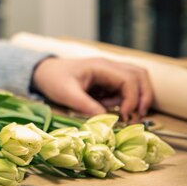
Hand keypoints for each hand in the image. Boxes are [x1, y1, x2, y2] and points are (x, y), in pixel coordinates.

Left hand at [31, 57, 153, 120]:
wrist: (43, 72)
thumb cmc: (54, 79)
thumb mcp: (67, 94)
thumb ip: (86, 105)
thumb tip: (107, 118)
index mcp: (100, 66)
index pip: (129, 79)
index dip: (132, 99)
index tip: (123, 115)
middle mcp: (109, 66)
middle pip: (140, 75)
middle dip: (143, 97)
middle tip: (135, 116)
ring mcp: (109, 72)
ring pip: (136, 80)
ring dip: (135, 98)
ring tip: (121, 112)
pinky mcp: (107, 79)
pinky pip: (124, 87)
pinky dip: (123, 99)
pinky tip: (108, 106)